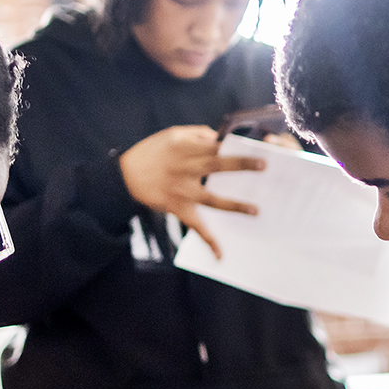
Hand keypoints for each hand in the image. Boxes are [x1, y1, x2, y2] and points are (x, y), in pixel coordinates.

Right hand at [117, 125, 266, 258]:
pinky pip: (194, 226)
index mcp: (184, 148)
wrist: (125, 176)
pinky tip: (220, 254)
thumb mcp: (172, 135)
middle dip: (241, 165)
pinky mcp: (177, 208)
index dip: (235, 146)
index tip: (256, 148)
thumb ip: (198, 134)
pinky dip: (207, 241)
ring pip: (211, 199)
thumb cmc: (151, 152)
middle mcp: (184, 169)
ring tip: (255, 210)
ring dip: (233, 205)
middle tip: (264, 166)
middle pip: (216, 166)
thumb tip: (222, 139)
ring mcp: (181, 190)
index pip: (215, 145)